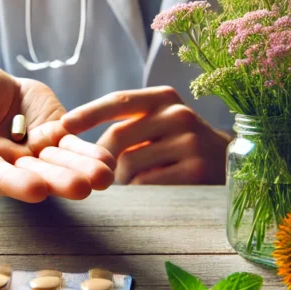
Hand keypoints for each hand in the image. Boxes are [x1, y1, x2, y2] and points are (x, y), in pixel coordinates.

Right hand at [0, 62, 115, 201]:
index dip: (17, 183)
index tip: (37, 189)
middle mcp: (12, 164)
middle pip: (36, 175)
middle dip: (59, 181)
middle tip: (82, 187)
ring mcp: (37, 151)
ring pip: (60, 164)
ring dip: (82, 171)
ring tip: (104, 176)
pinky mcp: (58, 136)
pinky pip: (75, 146)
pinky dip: (90, 154)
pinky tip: (108, 160)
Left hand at [61, 86, 229, 184]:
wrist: (228, 164)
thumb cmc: (179, 143)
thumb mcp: (159, 122)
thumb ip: (127, 123)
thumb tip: (73, 139)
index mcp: (164, 98)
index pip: (118, 101)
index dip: (87, 114)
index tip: (62, 127)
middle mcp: (178, 115)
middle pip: (117, 138)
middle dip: (102, 159)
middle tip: (103, 174)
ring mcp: (190, 143)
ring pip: (128, 166)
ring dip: (123, 179)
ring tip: (139, 180)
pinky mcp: (195, 172)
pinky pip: (146, 186)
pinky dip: (141, 191)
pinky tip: (155, 188)